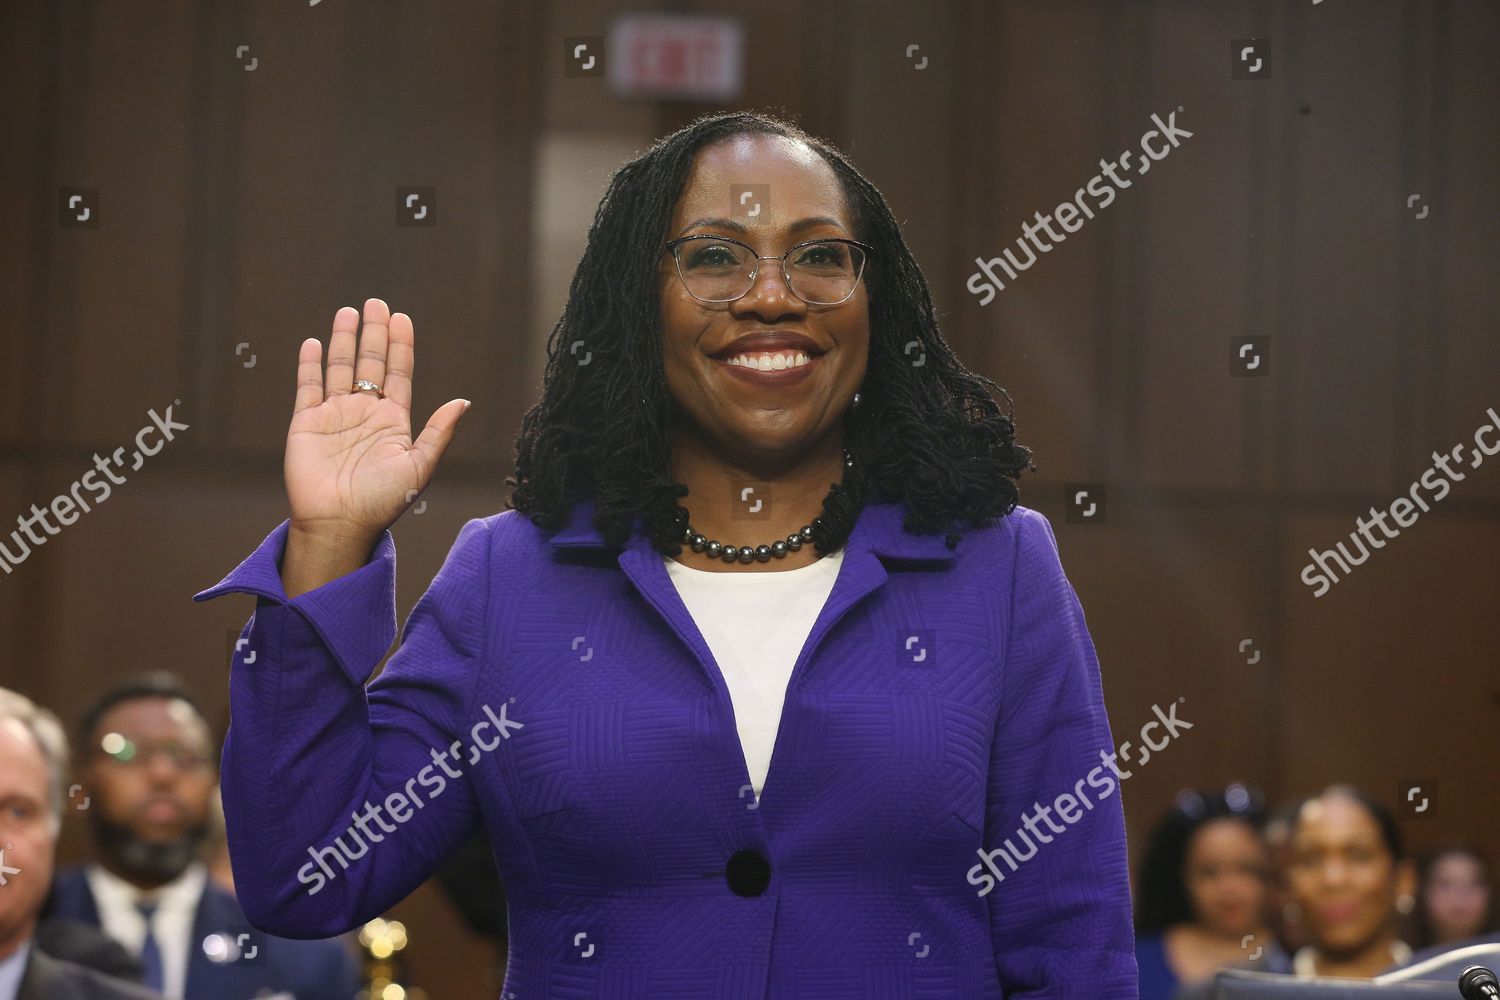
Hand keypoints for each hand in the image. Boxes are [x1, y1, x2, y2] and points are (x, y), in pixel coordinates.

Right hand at [284, 298, 469, 543]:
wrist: (339, 523)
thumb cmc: (382, 501)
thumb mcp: (419, 466)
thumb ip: (438, 432)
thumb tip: (463, 402)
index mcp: (393, 421)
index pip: (398, 373)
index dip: (400, 346)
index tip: (403, 318)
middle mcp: (364, 413)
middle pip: (370, 363)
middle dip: (374, 333)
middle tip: (377, 303)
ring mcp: (335, 416)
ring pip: (340, 368)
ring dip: (344, 340)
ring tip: (348, 312)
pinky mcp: (306, 423)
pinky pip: (308, 387)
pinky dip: (310, 364)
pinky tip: (313, 342)